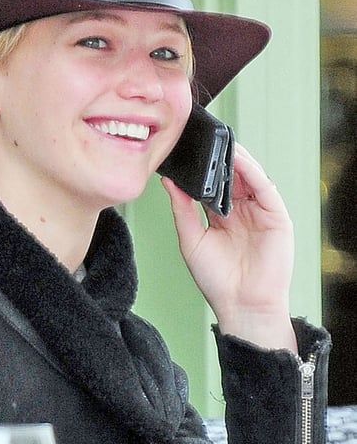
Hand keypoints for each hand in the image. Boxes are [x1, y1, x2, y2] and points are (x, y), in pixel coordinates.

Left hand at [163, 144, 297, 351]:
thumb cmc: (216, 280)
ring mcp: (260, 212)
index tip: (185, 150)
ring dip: (235, 158)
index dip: (201, 168)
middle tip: (202, 138)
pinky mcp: (276, 216)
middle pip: (231, 176)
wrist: (241, 305)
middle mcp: (242, 211)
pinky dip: (252, 171)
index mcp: (221, 217)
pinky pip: (264, 187)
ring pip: (249, 177)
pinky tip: (238, 160)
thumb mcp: (191, 240)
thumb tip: (168, 182)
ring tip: (220, 142)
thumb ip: (182, 209)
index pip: (212, 184)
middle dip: (218, 158)